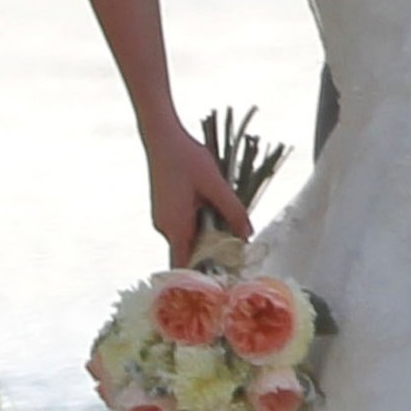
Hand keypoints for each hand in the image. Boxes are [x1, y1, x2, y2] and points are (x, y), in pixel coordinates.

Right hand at [146, 125, 252, 264]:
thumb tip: (248, 234)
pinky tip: (207, 204)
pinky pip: (183, 224)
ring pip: (187, 236)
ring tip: (221, 215)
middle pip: (190, 251)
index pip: (186, 264)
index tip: (226, 272)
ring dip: (206, 232)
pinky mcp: (164, 209)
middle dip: (212, 248)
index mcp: (175, 227)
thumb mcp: (216, 185)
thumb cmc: (186, 158)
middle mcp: (165, 227)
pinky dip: (197, 221)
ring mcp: (162, 218)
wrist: (162, 137)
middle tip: (234, 239)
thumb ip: (233, 211)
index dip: (205, 273)